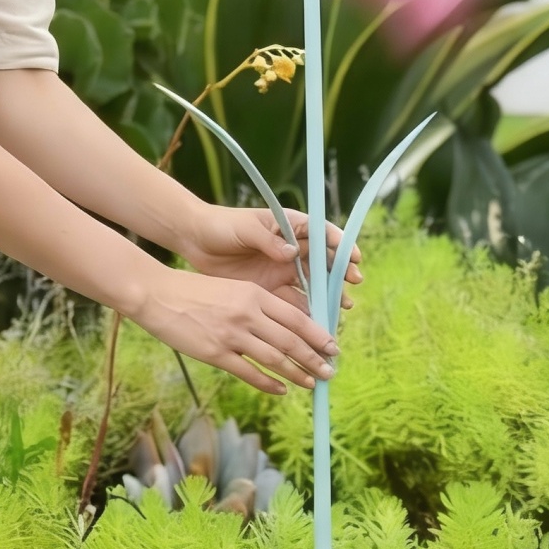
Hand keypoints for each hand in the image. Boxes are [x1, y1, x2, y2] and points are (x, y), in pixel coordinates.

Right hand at [131, 264, 340, 394]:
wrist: (158, 294)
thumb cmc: (194, 290)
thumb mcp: (232, 288)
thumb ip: (256, 304)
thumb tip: (283, 325)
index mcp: (254, 294)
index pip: (295, 317)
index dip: (317, 334)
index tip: (332, 346)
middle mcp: (247, 314)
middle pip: (290, 340)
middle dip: (314, 358)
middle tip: (330, 371)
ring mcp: (232, 335)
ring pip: (274, 358)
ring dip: (297, 373)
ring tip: (312, 382)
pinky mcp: (215, 353)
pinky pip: (249, 372)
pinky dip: (268, 383)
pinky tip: (281, 390)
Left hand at [181, 205, 362, 314]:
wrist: (194, 241)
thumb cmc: (221, 226)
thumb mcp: (244, 228)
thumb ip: (268, 240)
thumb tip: (291, 252)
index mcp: (288, 226)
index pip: (320, 233)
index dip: (339, 243)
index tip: (353, 255)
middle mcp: (289, 249)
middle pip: (322, 261)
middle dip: (340, 272)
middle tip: (354, 283)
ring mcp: (281, 270)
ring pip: (312, 284)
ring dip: (328, 295)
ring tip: (344, 307)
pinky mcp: (270, 289)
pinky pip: (293, 302)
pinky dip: (307, 312)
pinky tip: (319, 322)